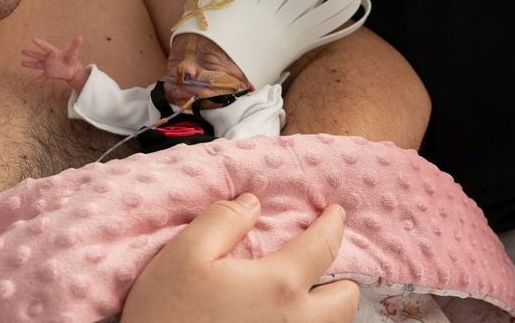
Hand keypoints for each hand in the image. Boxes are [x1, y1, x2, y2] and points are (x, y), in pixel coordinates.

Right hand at [20, 35, 84, 89]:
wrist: (72, 70)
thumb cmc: (71, 60)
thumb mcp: (73, 53)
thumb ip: (75, 45)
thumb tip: (80, 36)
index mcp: (54, 52)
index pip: (46, 47)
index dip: (40, 43)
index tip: (34, 39)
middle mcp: (49, 59)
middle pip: (38, 55)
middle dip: (31, 53)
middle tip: (23, 51)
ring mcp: (47, 66)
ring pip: (37, 65)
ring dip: (30, 64)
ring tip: (22, 63)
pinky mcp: (48, 74)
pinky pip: (41, 78)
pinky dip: (36, 81)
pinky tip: (29, 84)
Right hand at [121, 194, 358, 322]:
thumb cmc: (169, 312)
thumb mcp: (185, 253)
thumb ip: (222, 220)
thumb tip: (252, 204)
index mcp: (280, 285)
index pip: (323, 246)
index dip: (333, 224)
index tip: (336, 211)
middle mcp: (296, 322)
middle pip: (345, 301)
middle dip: (341, 279)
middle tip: (323, 267)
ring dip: (326, 310)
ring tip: (305, 297)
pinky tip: (281, 320)